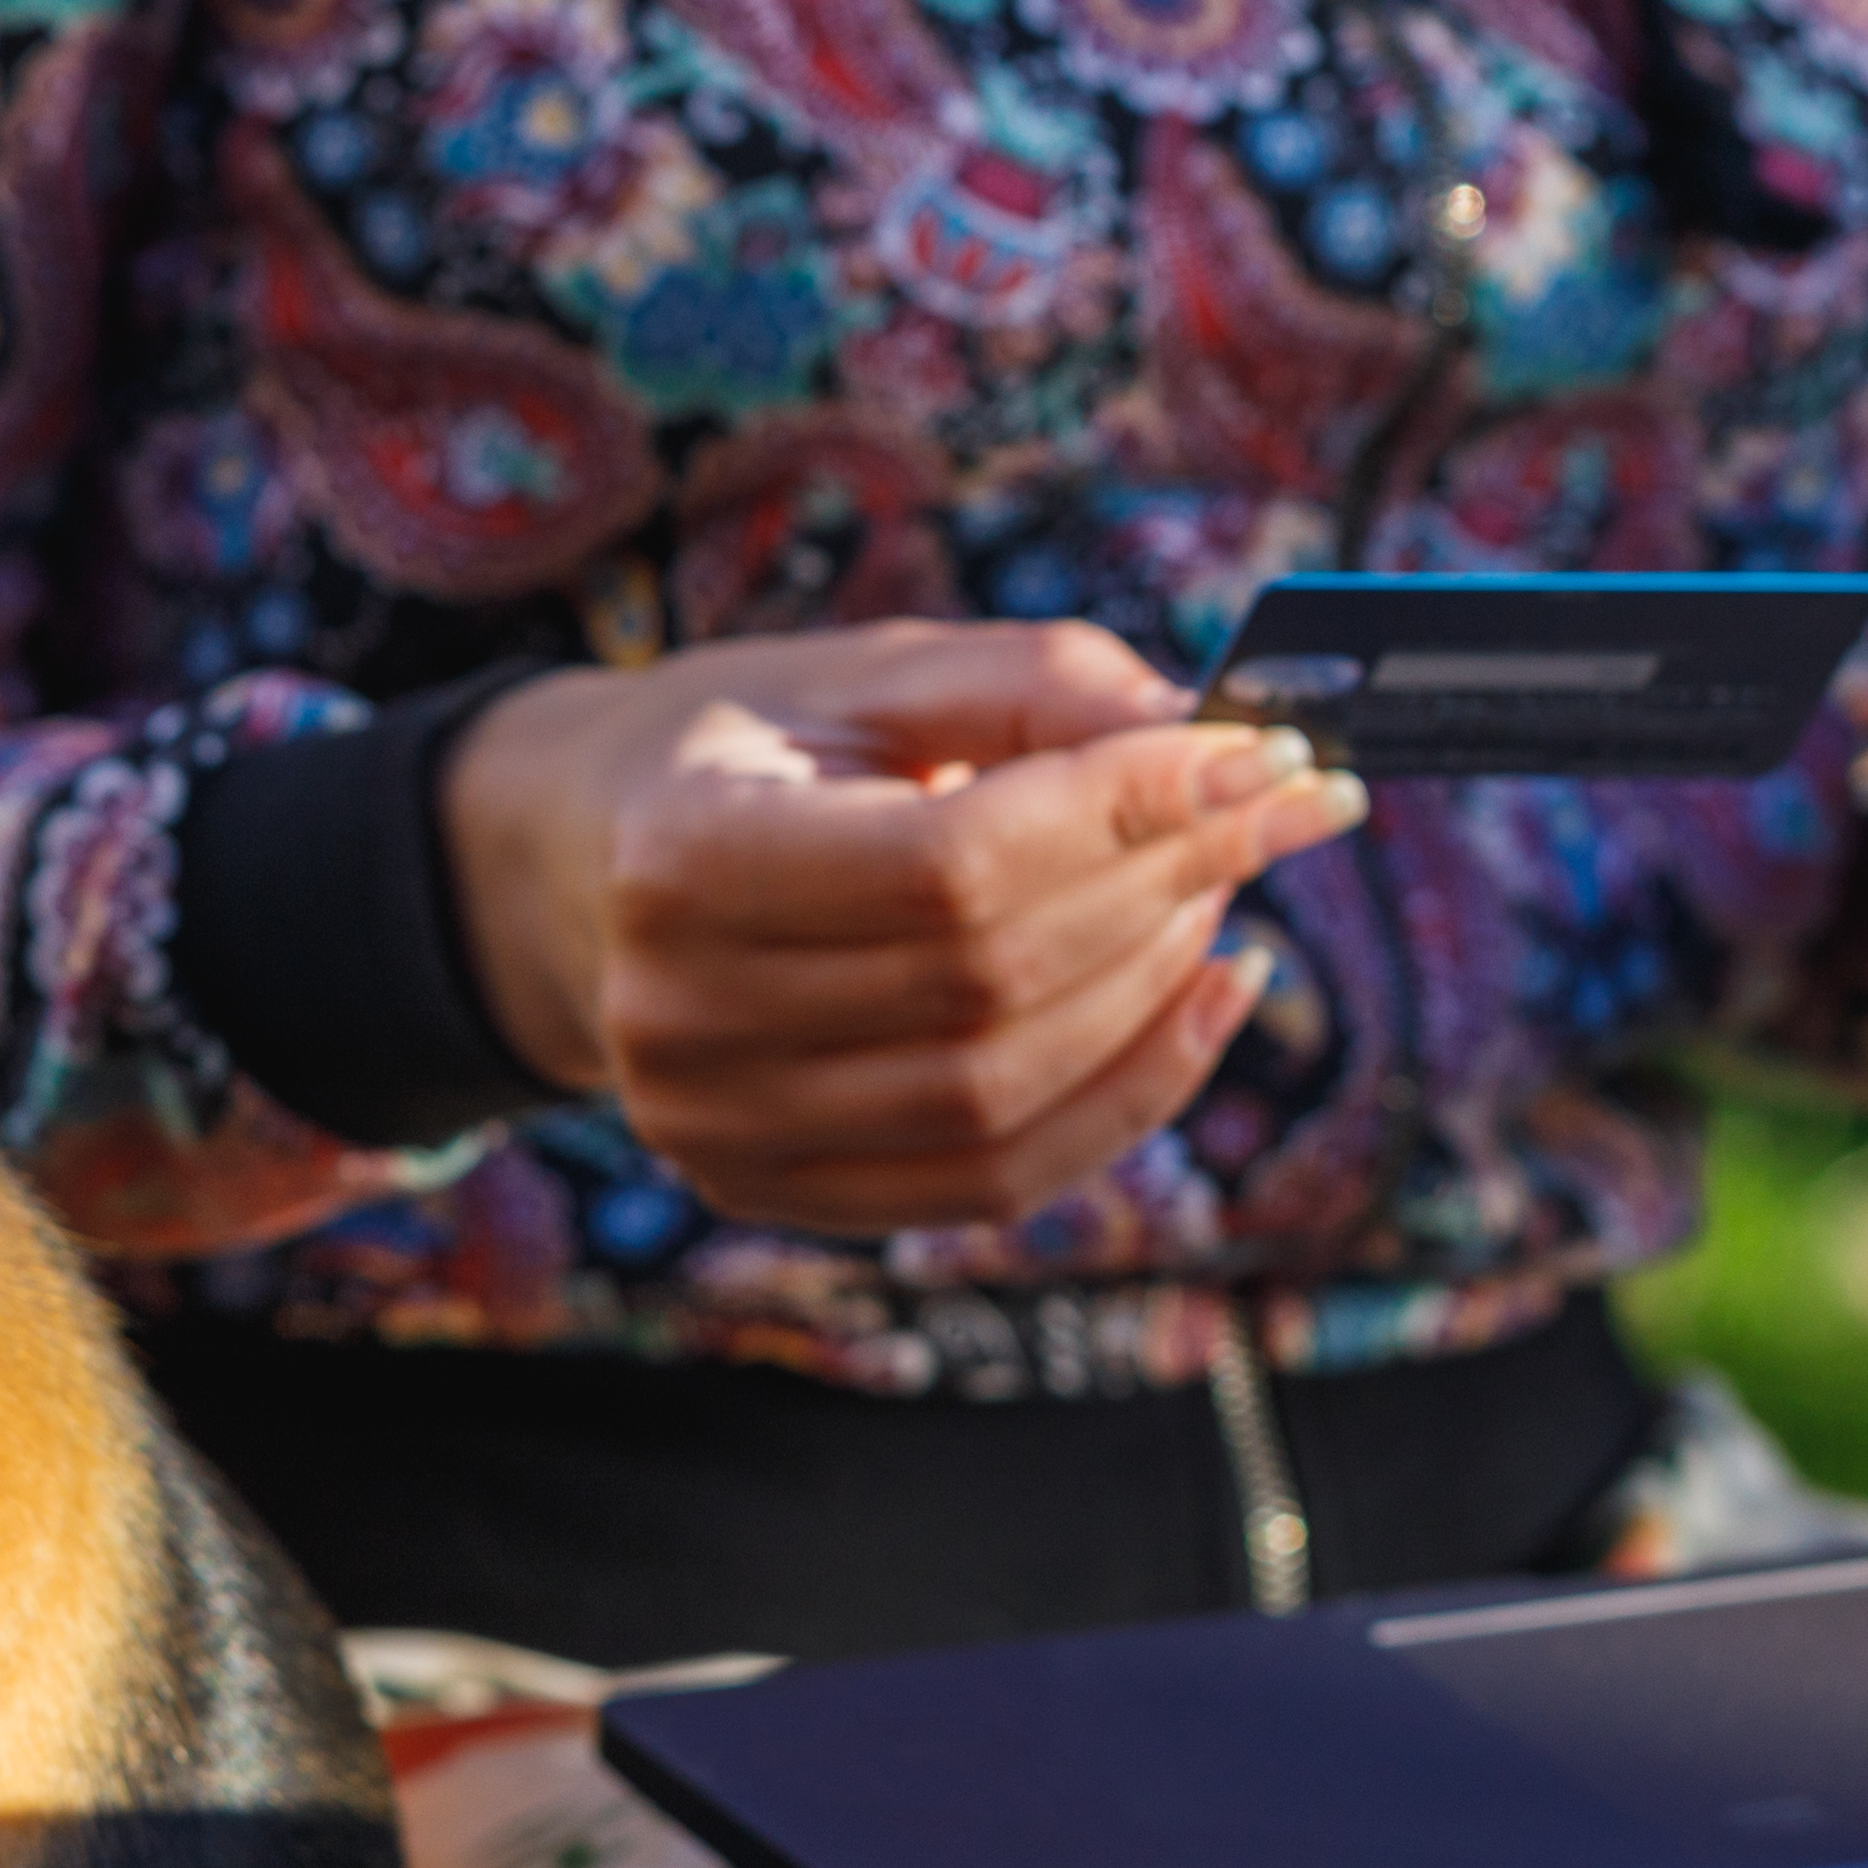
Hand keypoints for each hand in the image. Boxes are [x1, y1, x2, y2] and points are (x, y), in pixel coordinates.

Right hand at [439, 621, 1367, 1235]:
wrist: (592, 870)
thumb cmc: (755, 750)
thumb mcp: (872, 674)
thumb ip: (1036, 684)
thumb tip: (1218, 736)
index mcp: (680, 855)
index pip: (945, 865)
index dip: (1121, 814)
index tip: (1262, 754)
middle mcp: (680, 1018)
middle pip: (988, 982)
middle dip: (1166, 885)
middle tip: (1274, 806)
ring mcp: (719, 1131)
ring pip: (1004, 1097)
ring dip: (1157, 993)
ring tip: (1222, 888)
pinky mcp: (776, 1193)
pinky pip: (994, 1180)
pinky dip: (1126, 1096)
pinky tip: (1199, 1000)